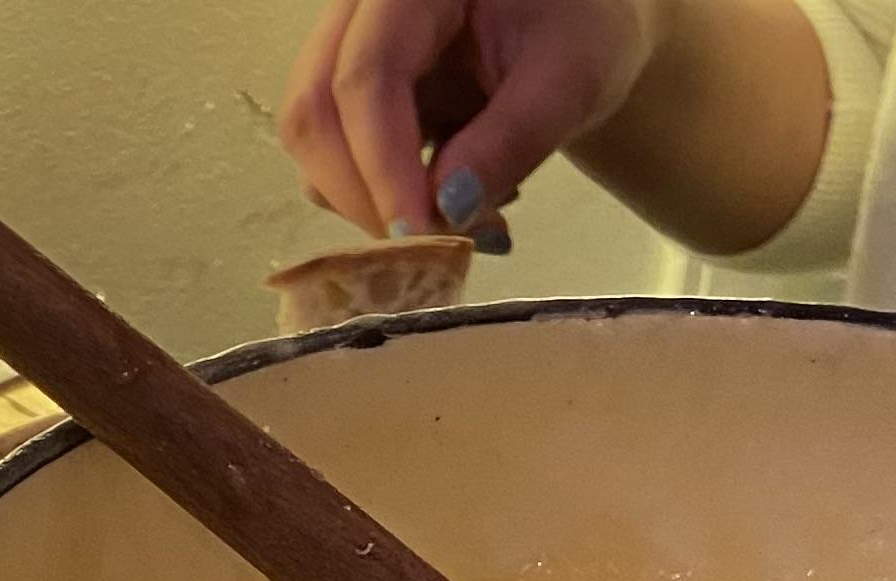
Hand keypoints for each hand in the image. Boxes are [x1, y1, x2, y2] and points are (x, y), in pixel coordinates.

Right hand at [278, 0, 661, 245]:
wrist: (577, 22)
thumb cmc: (581, 29)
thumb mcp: (572, 79)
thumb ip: (513, 139)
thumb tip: (447, 210)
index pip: (367, 73)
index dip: (382, 161)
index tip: (418, 232)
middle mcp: (361, 8)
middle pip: (315, 108)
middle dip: (362, 192)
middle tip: (429, 243)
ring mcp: (347, 47)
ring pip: (313, 138)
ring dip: (366, 201)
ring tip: (454, 223)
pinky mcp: (348, 90)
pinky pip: (332, 155)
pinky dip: (375, 196)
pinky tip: (441, 201)